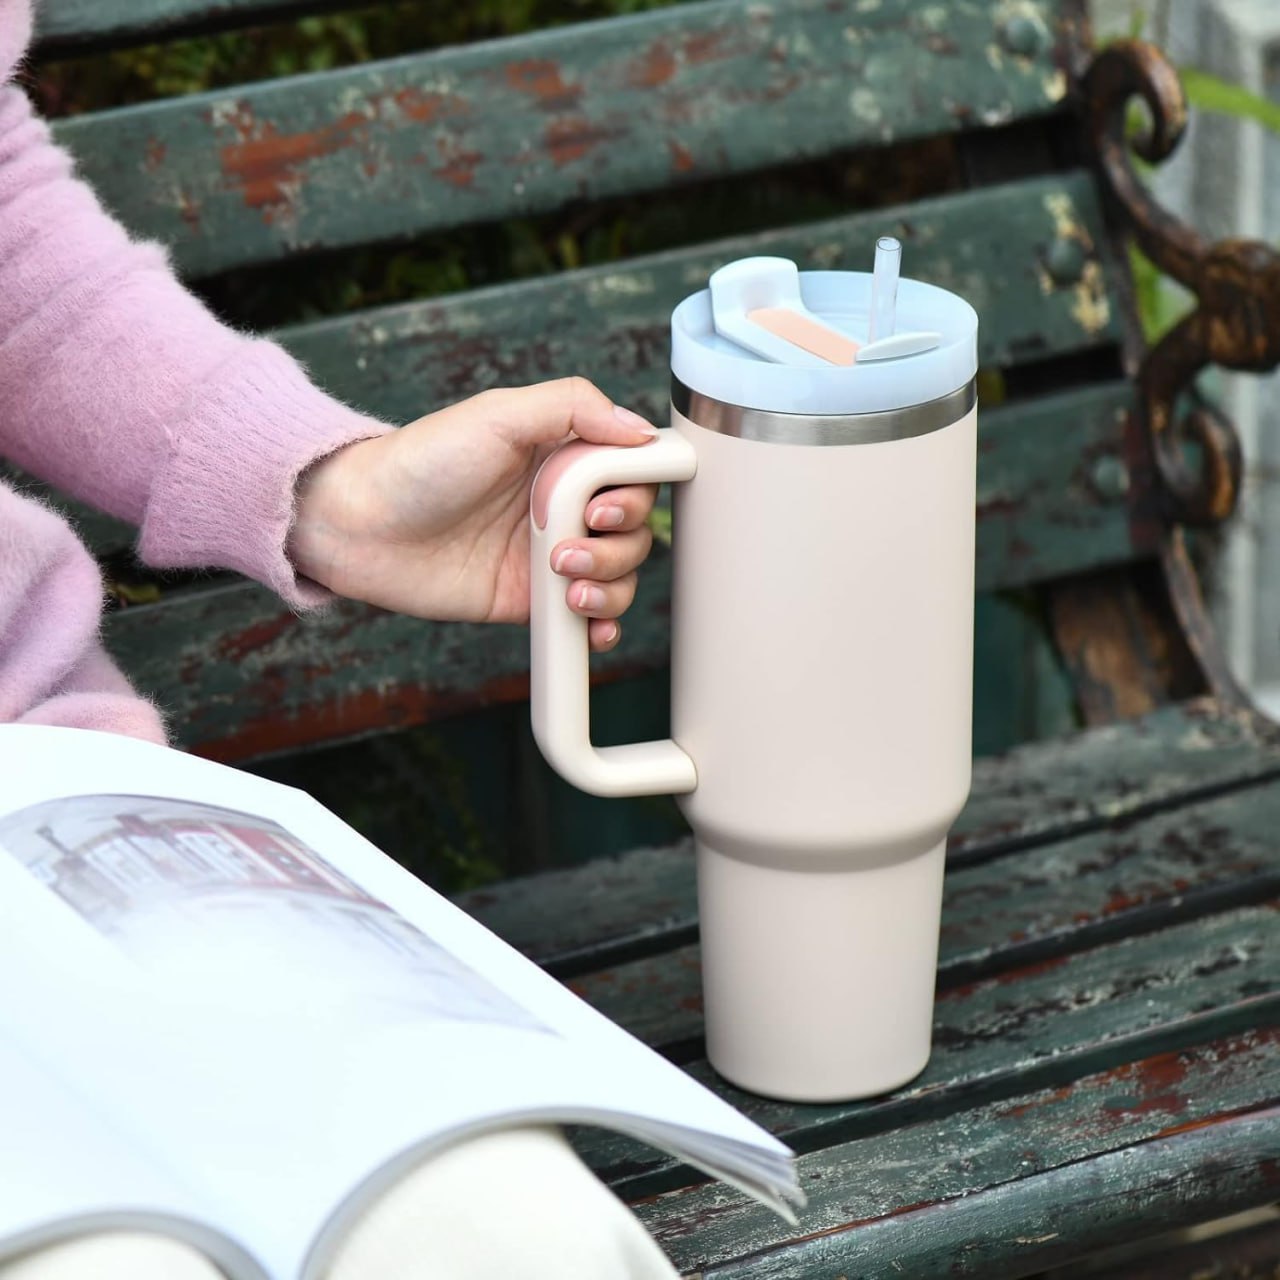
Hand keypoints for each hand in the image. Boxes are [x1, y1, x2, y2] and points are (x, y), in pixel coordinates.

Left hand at [288, 378, 659, 651]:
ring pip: (622, 574)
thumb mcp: (498, 414)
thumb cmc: (420, 463)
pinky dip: (602, 624)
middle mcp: (564, 504)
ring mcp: (552, 554)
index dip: (636, 492)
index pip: (634, 471)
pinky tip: (586, 623)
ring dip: (609, 583)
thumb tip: (639, 429)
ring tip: (562, 581)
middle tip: (565, 543)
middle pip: (636, 528)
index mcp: (563, 455)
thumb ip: (573, 406)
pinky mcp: (534, 599)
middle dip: (618, 542)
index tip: (605, 505)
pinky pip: (591, 616)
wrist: (361, 527)